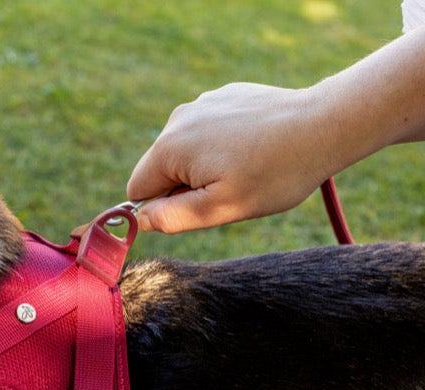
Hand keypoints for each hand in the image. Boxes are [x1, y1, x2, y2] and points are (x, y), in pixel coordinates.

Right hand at [127, 83, 328, 232]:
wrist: (325, 124)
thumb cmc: (275, 173)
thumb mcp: (222, 208)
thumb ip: (173, 216)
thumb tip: (140, 219)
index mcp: (169, 149)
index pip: (137, 190)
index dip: (163, 207)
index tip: (201, 207)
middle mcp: (177, 119)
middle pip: (161, 169)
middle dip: (185, 185)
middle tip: (230, 189)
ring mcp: (201, 103)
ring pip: (185, 150)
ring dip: (204, 165)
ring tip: (247, 166)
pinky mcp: (224, 96)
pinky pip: (207, 130)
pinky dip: (222, 143)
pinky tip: (255, 146)